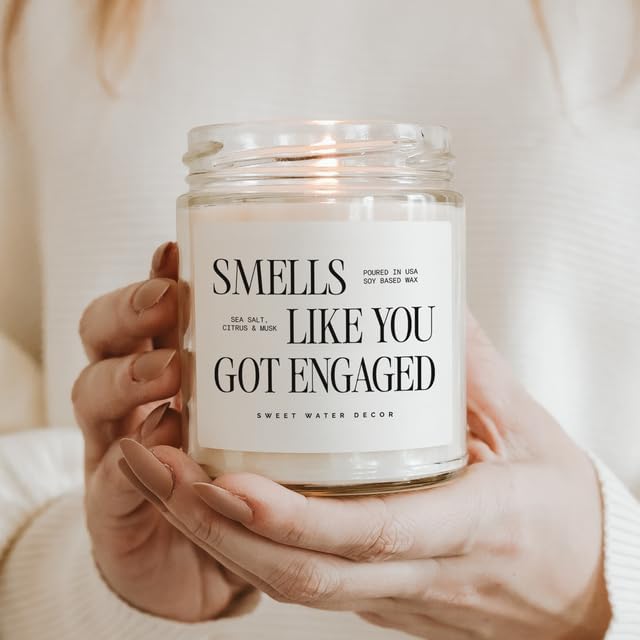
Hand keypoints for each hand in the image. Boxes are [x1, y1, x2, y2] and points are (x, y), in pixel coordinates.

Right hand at [71, 242, 254, 621]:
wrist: (199, 568)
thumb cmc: (235, 481)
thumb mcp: (256, 425)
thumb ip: (274, 384)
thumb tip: (334, 324)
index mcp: (161, 370)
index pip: (145, 312)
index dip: (153, 277)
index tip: (179, 249)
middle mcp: (129, 402)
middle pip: (103, 337)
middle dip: (130, 311)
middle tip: (169, 299)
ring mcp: (112, 450)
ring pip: (92, 393)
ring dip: (127, 375)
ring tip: (171, 369)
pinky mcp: (112, 506)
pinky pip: (109, 478)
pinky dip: (133, 461)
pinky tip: (162, 449)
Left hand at [118, 313, 611, 637]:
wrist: (582, 589)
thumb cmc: (560, 512)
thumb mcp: (527, 431)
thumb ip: (472, 365)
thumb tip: (429, 297)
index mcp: (468, 528)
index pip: (369, 534)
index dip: (293, 517)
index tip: (229, 479)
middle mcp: (418, 575)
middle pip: (300, 571)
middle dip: (215, 525)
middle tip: (153, 460)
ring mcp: (391, 595)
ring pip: (286, 582)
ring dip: (211, 534)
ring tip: (156, 472)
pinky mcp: (377, 597)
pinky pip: (298, 577)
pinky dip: (240, 542)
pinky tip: (203, 496)